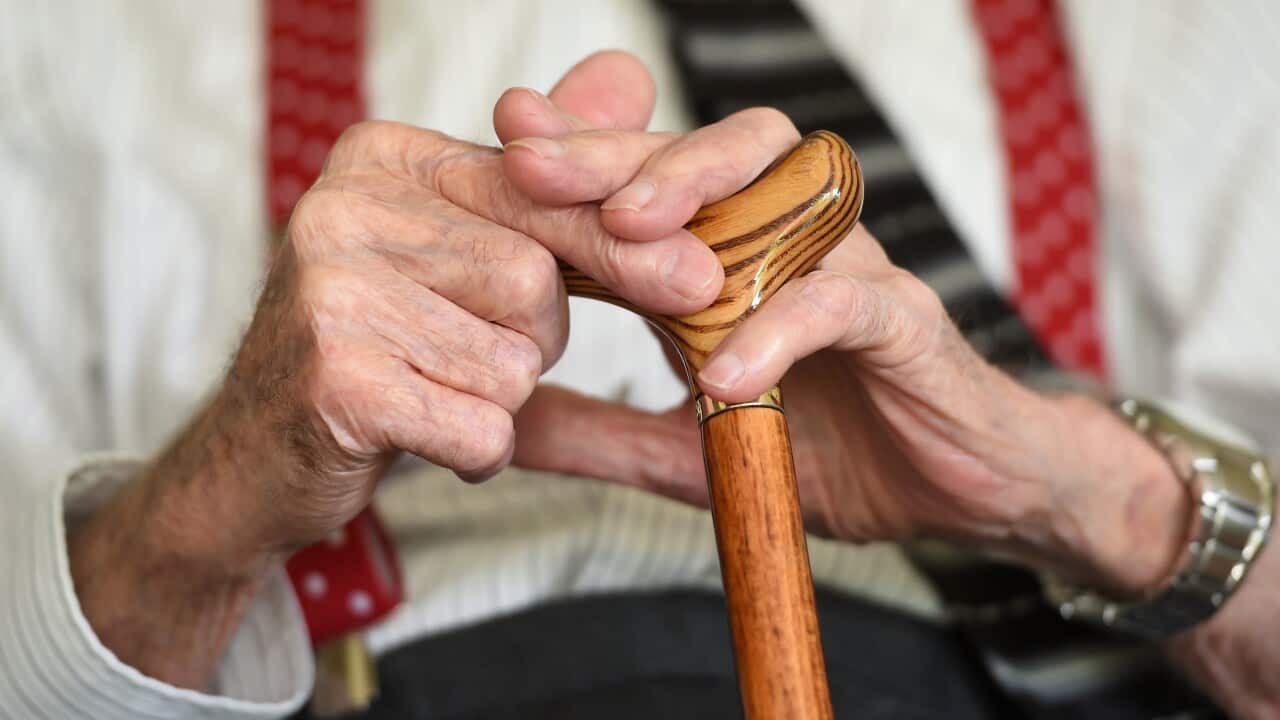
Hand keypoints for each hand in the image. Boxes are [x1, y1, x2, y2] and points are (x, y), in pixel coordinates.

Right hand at [64, 51, 800, 687]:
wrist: (256, 456)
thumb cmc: (374, 346)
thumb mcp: (457, 247)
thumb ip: (544, 173)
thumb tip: (629, 78)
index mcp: (382, 157)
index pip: (537, 190)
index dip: (619, 244)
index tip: (699, 278)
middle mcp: (345, 206)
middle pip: (534, 280)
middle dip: (531, 340)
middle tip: (471, 358)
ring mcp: (330, 289)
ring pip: (513, 360)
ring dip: (499, 400)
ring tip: (432, 392)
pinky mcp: (334, 377)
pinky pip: (480, 425)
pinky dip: (476, 450)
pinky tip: (425, 437)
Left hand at [505, 140, 1190, 598]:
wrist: (963, 492)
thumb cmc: (836, 450)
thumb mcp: (692, 449)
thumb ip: (605, 431)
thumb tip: (505, 428)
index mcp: (732, 264)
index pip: (653, 188)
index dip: (583, 161)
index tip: (505, 143)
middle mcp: (789, 246)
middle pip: (705, 157)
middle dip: (617, 153)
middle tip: (534, 162)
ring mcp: (848, 272)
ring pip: (783, 185)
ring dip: (700, 194)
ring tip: (626, 229)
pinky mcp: (903, 321)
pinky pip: (838, 303)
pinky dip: (778, 330)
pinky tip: (722, 373)